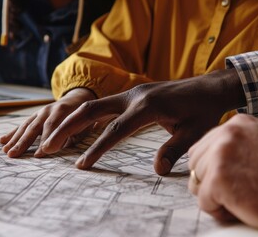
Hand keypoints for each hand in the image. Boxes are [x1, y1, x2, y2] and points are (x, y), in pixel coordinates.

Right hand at [0, 88, 95, 157]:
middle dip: (24, 142)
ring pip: (26, 126)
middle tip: (14, 155)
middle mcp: (49, 110)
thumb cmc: (83, 118)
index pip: (53, 126)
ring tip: (6, 151)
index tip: (39, 155)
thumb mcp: (84, 126)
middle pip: (35, 127)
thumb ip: (72, 136)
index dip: (46, 140)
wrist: (78, 99)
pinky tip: (2, 141)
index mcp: (63, 110)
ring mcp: (40, 112)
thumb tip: (59, 149)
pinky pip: (22, 125)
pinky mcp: (35, 116)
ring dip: (15, 139)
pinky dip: (12, 133)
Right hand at [39, 69, 245, 174]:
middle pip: (92, 110)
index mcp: (148, 106)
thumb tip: (156, 170)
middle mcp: (134, 96)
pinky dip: (86, 116)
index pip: (116, 130)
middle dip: (68, 128)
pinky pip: (104, 105)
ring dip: (72, 120)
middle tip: (48, 146)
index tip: (81, 165)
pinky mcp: (132, 95)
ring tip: (54, 137)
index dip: (97, 149)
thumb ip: (173, 150)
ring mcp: (131, 93)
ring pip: (94, 105)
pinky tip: (76, 126)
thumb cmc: (203, 110)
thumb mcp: (194, 132)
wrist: (209, 87)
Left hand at [188, 114, 257, 235]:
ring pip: (197, 182)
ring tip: (243, 196)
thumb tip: (209, 151)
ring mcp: (222, 154)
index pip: (203, 148)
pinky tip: (242, 207)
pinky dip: (219, 211)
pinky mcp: (219, 178)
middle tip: (239, 188)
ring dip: (215, 195)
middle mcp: (228, 133)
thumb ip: (238, 142)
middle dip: (211, 180)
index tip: (236, 176)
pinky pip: (204, 201)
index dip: (214, 168)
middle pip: (196, 163)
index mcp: (239, 123)